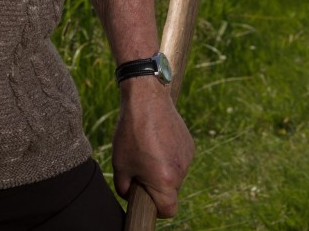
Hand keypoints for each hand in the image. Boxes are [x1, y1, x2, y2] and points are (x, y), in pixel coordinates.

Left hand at [112, 77, 194, 217]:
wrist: (146, 98)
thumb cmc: (131, 132)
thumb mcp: (120, 164)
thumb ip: (124, 187)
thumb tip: (129, 194)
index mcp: (165, 182)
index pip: (168, 210)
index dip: (155, 208)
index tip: (144, 196)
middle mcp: (181, 172)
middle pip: (170, 190)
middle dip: (155, 184)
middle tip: (139, 165)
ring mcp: (187, 158)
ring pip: (173, 172)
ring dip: (161, 167)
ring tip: (145, 146)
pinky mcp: (189, 144)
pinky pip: (177, 157)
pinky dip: (167, 153)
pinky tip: (155, 137)